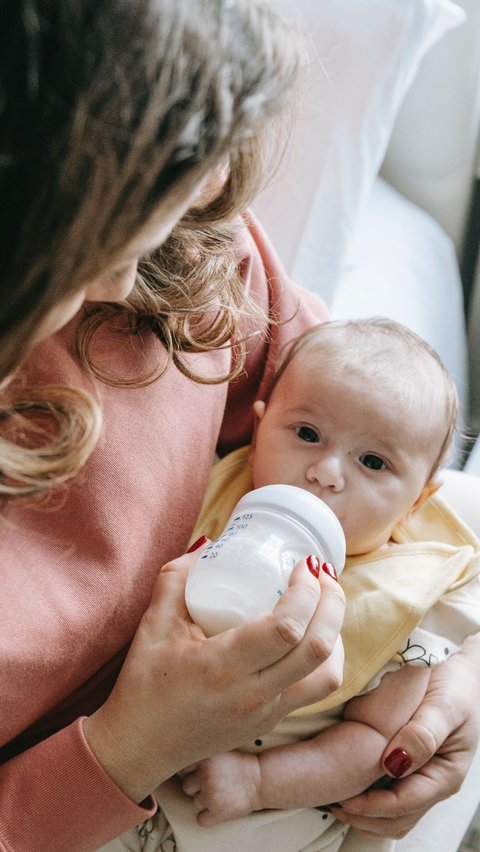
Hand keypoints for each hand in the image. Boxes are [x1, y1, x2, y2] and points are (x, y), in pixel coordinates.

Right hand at [84, 548, 344, 803]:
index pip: (287, 628)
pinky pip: (315, 691)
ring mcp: (266, 713)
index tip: (304, 565)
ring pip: (328, 675)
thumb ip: (177, 578)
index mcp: (224, 666)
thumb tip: (208, 544)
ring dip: (335, 634)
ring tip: (324, 605)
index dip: (306, 592)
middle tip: (324, 575)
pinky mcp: (270, 724)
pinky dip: (325, 659)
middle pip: (319, 649)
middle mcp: (253, 694)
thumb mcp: (153, 624)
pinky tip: (311, 636)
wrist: (140, 747)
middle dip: (333, 604)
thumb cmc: (144, 684)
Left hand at [180, 752, 261, 824]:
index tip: (201, 773)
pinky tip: (219, 808)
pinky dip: (208, 817)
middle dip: (197, 787)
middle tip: (214, 784)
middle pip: (187, 787)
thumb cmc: (238, 766)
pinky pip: (200, 819)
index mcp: (204, 758)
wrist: (261, 780)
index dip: (191, 772)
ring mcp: (210, 794)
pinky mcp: (217, 812)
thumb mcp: (219, 751)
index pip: (182, 769)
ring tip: (221, 794)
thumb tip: (180, 765)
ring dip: (205, 801)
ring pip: (195, 803)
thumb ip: (201, 757)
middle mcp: (204, 776)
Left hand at [329, 636, 479, 838]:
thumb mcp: (445, 705)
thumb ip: (423, 734)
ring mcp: (421, 778)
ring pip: (392, 816)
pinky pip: (389, 797)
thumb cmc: (455, 685)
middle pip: (397, 820)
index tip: (344, 799)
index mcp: (445, 775)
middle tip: (329, 803)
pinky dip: (367, 800)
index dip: (372, 807)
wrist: (458, 671)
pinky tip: (345, 783)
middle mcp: (433, 784)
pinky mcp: (409, 768)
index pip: (405, 805)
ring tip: (332, 799)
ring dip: (363, 815)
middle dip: (364, 818)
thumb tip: (394, 764)